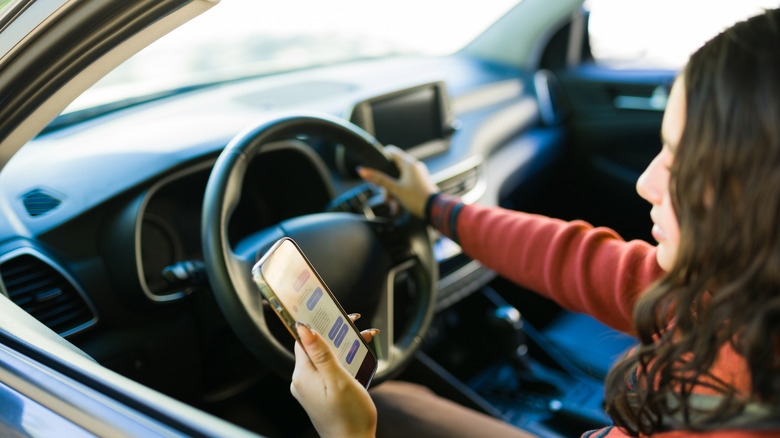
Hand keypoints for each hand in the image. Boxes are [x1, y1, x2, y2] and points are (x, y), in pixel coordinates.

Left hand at [291, 317, 378, 437]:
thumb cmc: (349, 416)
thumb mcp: (338, 380)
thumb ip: (321, 354)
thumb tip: (302, 328)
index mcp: (303, 375)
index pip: (304, 339)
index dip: (318, 324)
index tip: (334, 314)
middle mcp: (302, 381)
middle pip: (316, 346)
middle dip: (336, 333)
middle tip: (356, 325)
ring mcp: (310, 389)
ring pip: (324, 357)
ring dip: (343, 346)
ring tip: (364, 338)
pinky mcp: (320, 394)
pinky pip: (328, 370)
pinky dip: (342, 360)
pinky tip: (358, 357)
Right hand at [357, 145, 439, 218]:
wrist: (435, 210)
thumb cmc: (417, 199)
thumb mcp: (395, 189)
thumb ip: (378, 180)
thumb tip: (363, 170)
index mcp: (409, 164)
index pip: (391, 152)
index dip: (381, 158)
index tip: (375, 168)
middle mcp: (415, 166)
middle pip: (393, 169)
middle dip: (386, 184)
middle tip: (386, 196)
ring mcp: (418, 175)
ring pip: (399, 178)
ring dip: (393, 191)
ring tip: (393, 204)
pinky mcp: (420, 183)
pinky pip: (406, 184)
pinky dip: (400, 193)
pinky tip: (398, 205)